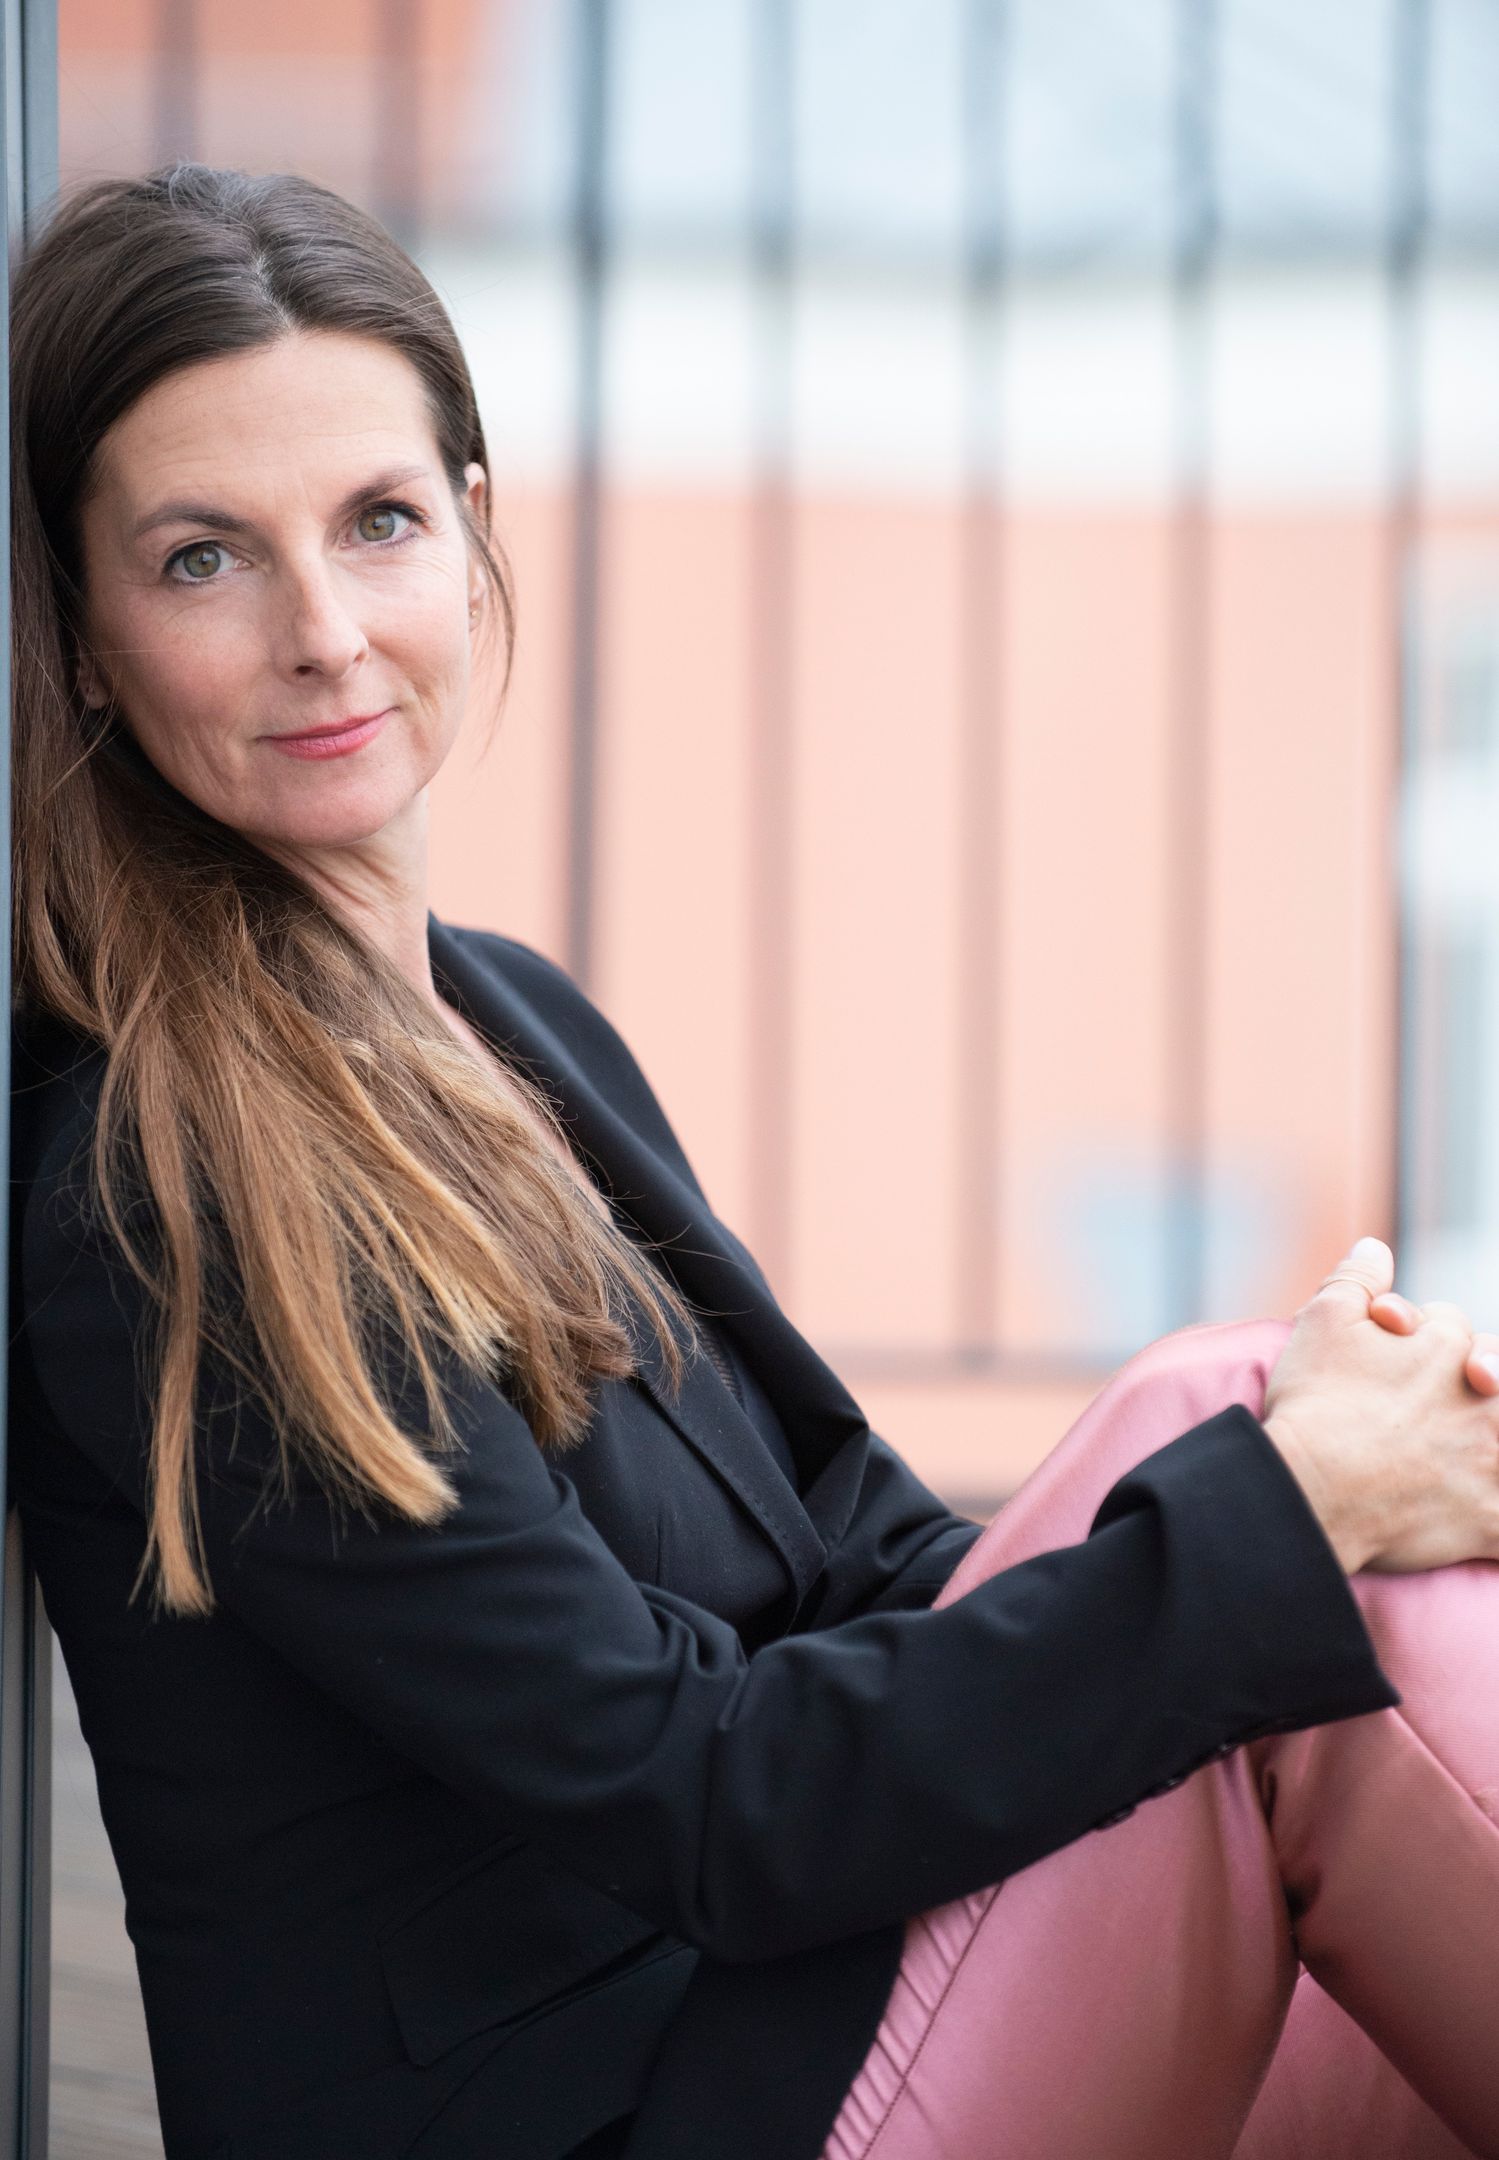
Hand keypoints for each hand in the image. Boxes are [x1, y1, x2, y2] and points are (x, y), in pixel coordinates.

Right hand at [1262, 1236, 1498, 1575]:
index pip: (1452, 1330)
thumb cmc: (1317, 1400)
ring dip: (1491, 1444)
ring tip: (1469, 1454)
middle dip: (1474, 1381)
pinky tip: (1483, 1515)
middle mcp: (1486, 1399)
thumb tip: (1375, 1246)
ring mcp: (1493, 1462)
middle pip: (1493, 1377)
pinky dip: (1495, 1517)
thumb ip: (1357, 1278)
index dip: (1421, 1339)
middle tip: (1432, 1405)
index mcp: (1450, 1346)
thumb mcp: (1325, 1317)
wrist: (1311, 1485)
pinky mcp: (1489, 1519)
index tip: (1395, 1353)